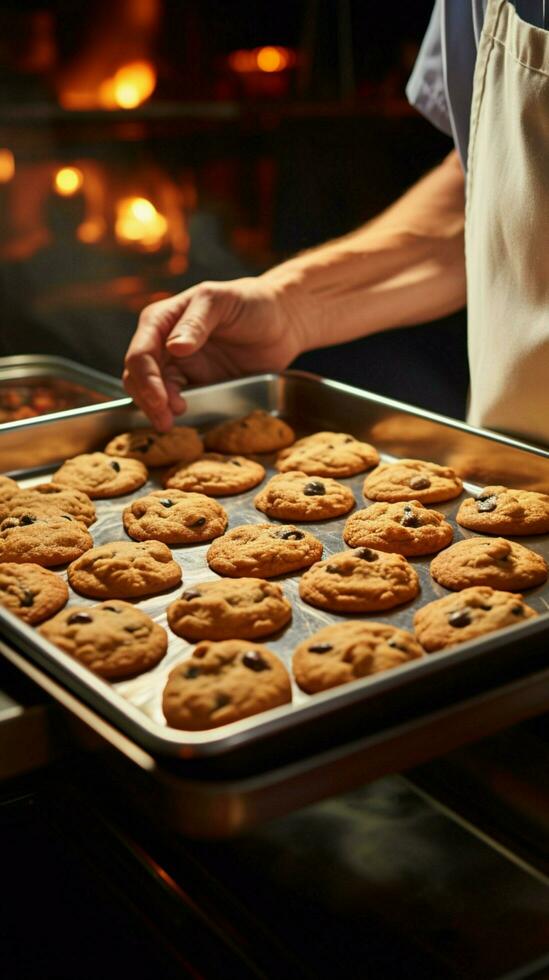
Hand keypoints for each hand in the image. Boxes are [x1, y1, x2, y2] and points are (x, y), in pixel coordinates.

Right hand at [123, 275, 304, 430]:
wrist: (281, 321)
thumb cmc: (251, 302)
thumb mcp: (222, 302)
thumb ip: (197, 322)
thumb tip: (174, 348)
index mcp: (162, 319)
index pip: (141, 351)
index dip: (146, 378)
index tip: (161, 400)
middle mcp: (163, 342)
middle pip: (138, 375)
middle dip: (148, 398)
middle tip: (165, 420)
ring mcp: (178, 365)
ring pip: (151, 391)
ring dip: (157, 408)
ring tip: (172, 422)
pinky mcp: (195, 383)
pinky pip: (175, 400)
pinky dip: (173, 411)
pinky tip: (184, 417)